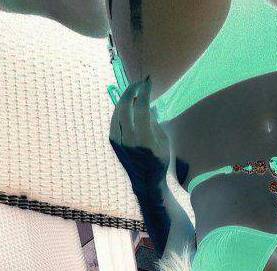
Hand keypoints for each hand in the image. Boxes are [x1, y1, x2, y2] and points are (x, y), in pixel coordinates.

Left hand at [109, 78, 170, 194]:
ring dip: (126, 99)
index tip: (148, 82)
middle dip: (132, 90)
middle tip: (139, 83)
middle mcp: (129, 140)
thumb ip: (154, 121)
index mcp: (145, 140)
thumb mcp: (163, 140)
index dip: (144, 92)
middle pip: (125, 106)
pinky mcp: (113, 142)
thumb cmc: (159, 160)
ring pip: (118, 111)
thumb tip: (146, 103)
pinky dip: (121, 110)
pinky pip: (115, 119)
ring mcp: (118, 141)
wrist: (146, 182)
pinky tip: (128, 106)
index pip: (141, 108)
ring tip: (134, 93)